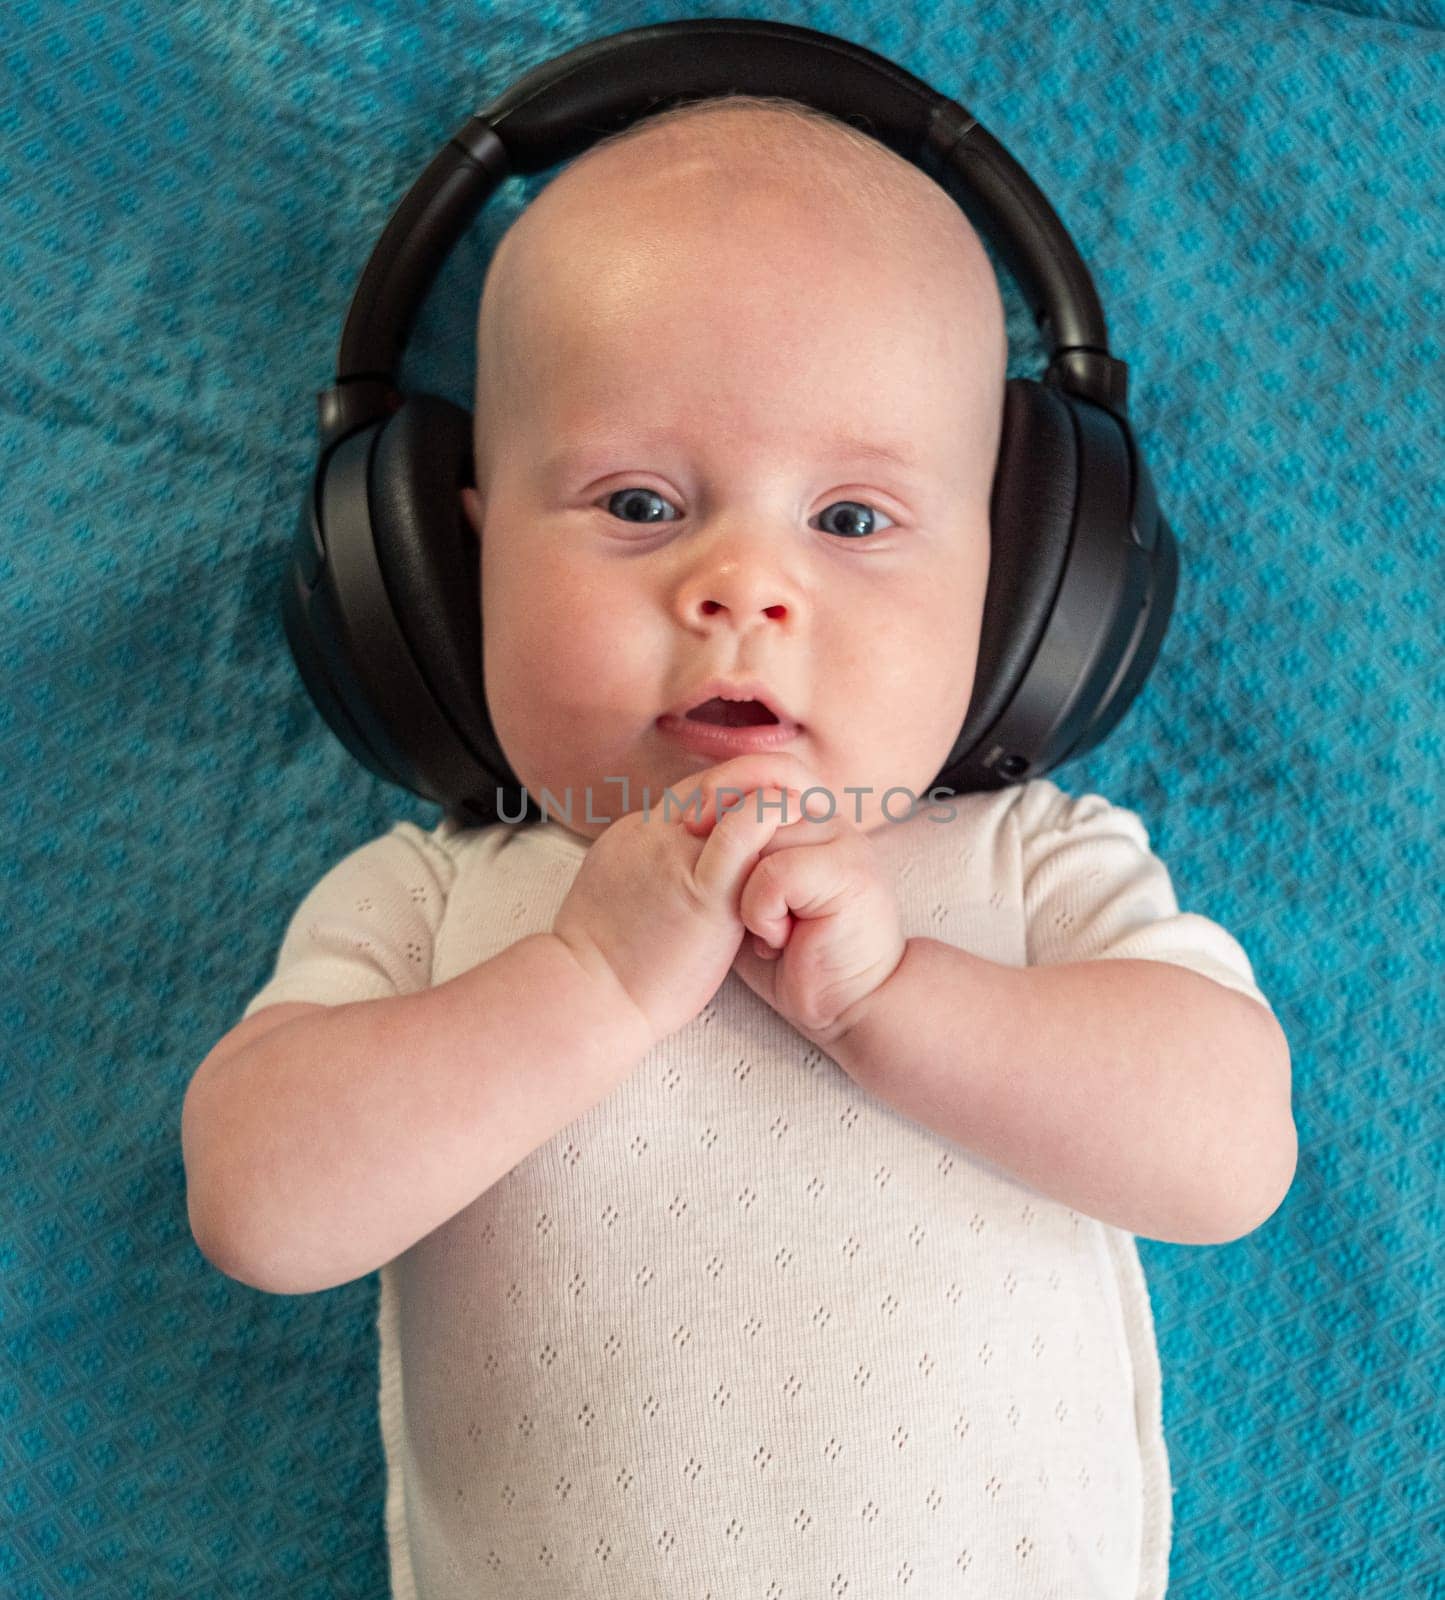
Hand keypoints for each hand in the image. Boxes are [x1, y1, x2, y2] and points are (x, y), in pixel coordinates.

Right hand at [550, 757, 821, 1047]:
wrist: (589, 999)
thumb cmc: (606, 969)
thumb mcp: (623, 900)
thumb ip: (654, 875)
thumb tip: (683, 879)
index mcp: (635, 835)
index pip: (694, 796)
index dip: (733, 803)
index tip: (761, 827)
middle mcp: (654, 832)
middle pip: (716, 784)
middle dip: (760, 792)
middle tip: (797, 816)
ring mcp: (676, 852)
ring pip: (735, 792)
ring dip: (775, 801)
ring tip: (804, 828)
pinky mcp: (703, 886)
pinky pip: (747, 829)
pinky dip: (776, 820)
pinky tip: (797, 842)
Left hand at [678, 758, 907, 1054]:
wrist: (845, 1006)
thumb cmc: (789, 956)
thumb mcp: (748, 895)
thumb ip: (731, 853)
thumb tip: (680, 818)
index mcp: (807, 816)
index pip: (758, 770)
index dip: (716, 790)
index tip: (689, 828)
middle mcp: (829, 818)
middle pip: (753, 800)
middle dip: (725, 848)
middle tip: (725, 904)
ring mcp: (844, 841)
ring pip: (759, 836)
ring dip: (743, 891)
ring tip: (760, 930)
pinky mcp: (849, 873)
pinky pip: (776, 872)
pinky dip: (762, 912)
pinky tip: (776, 942)